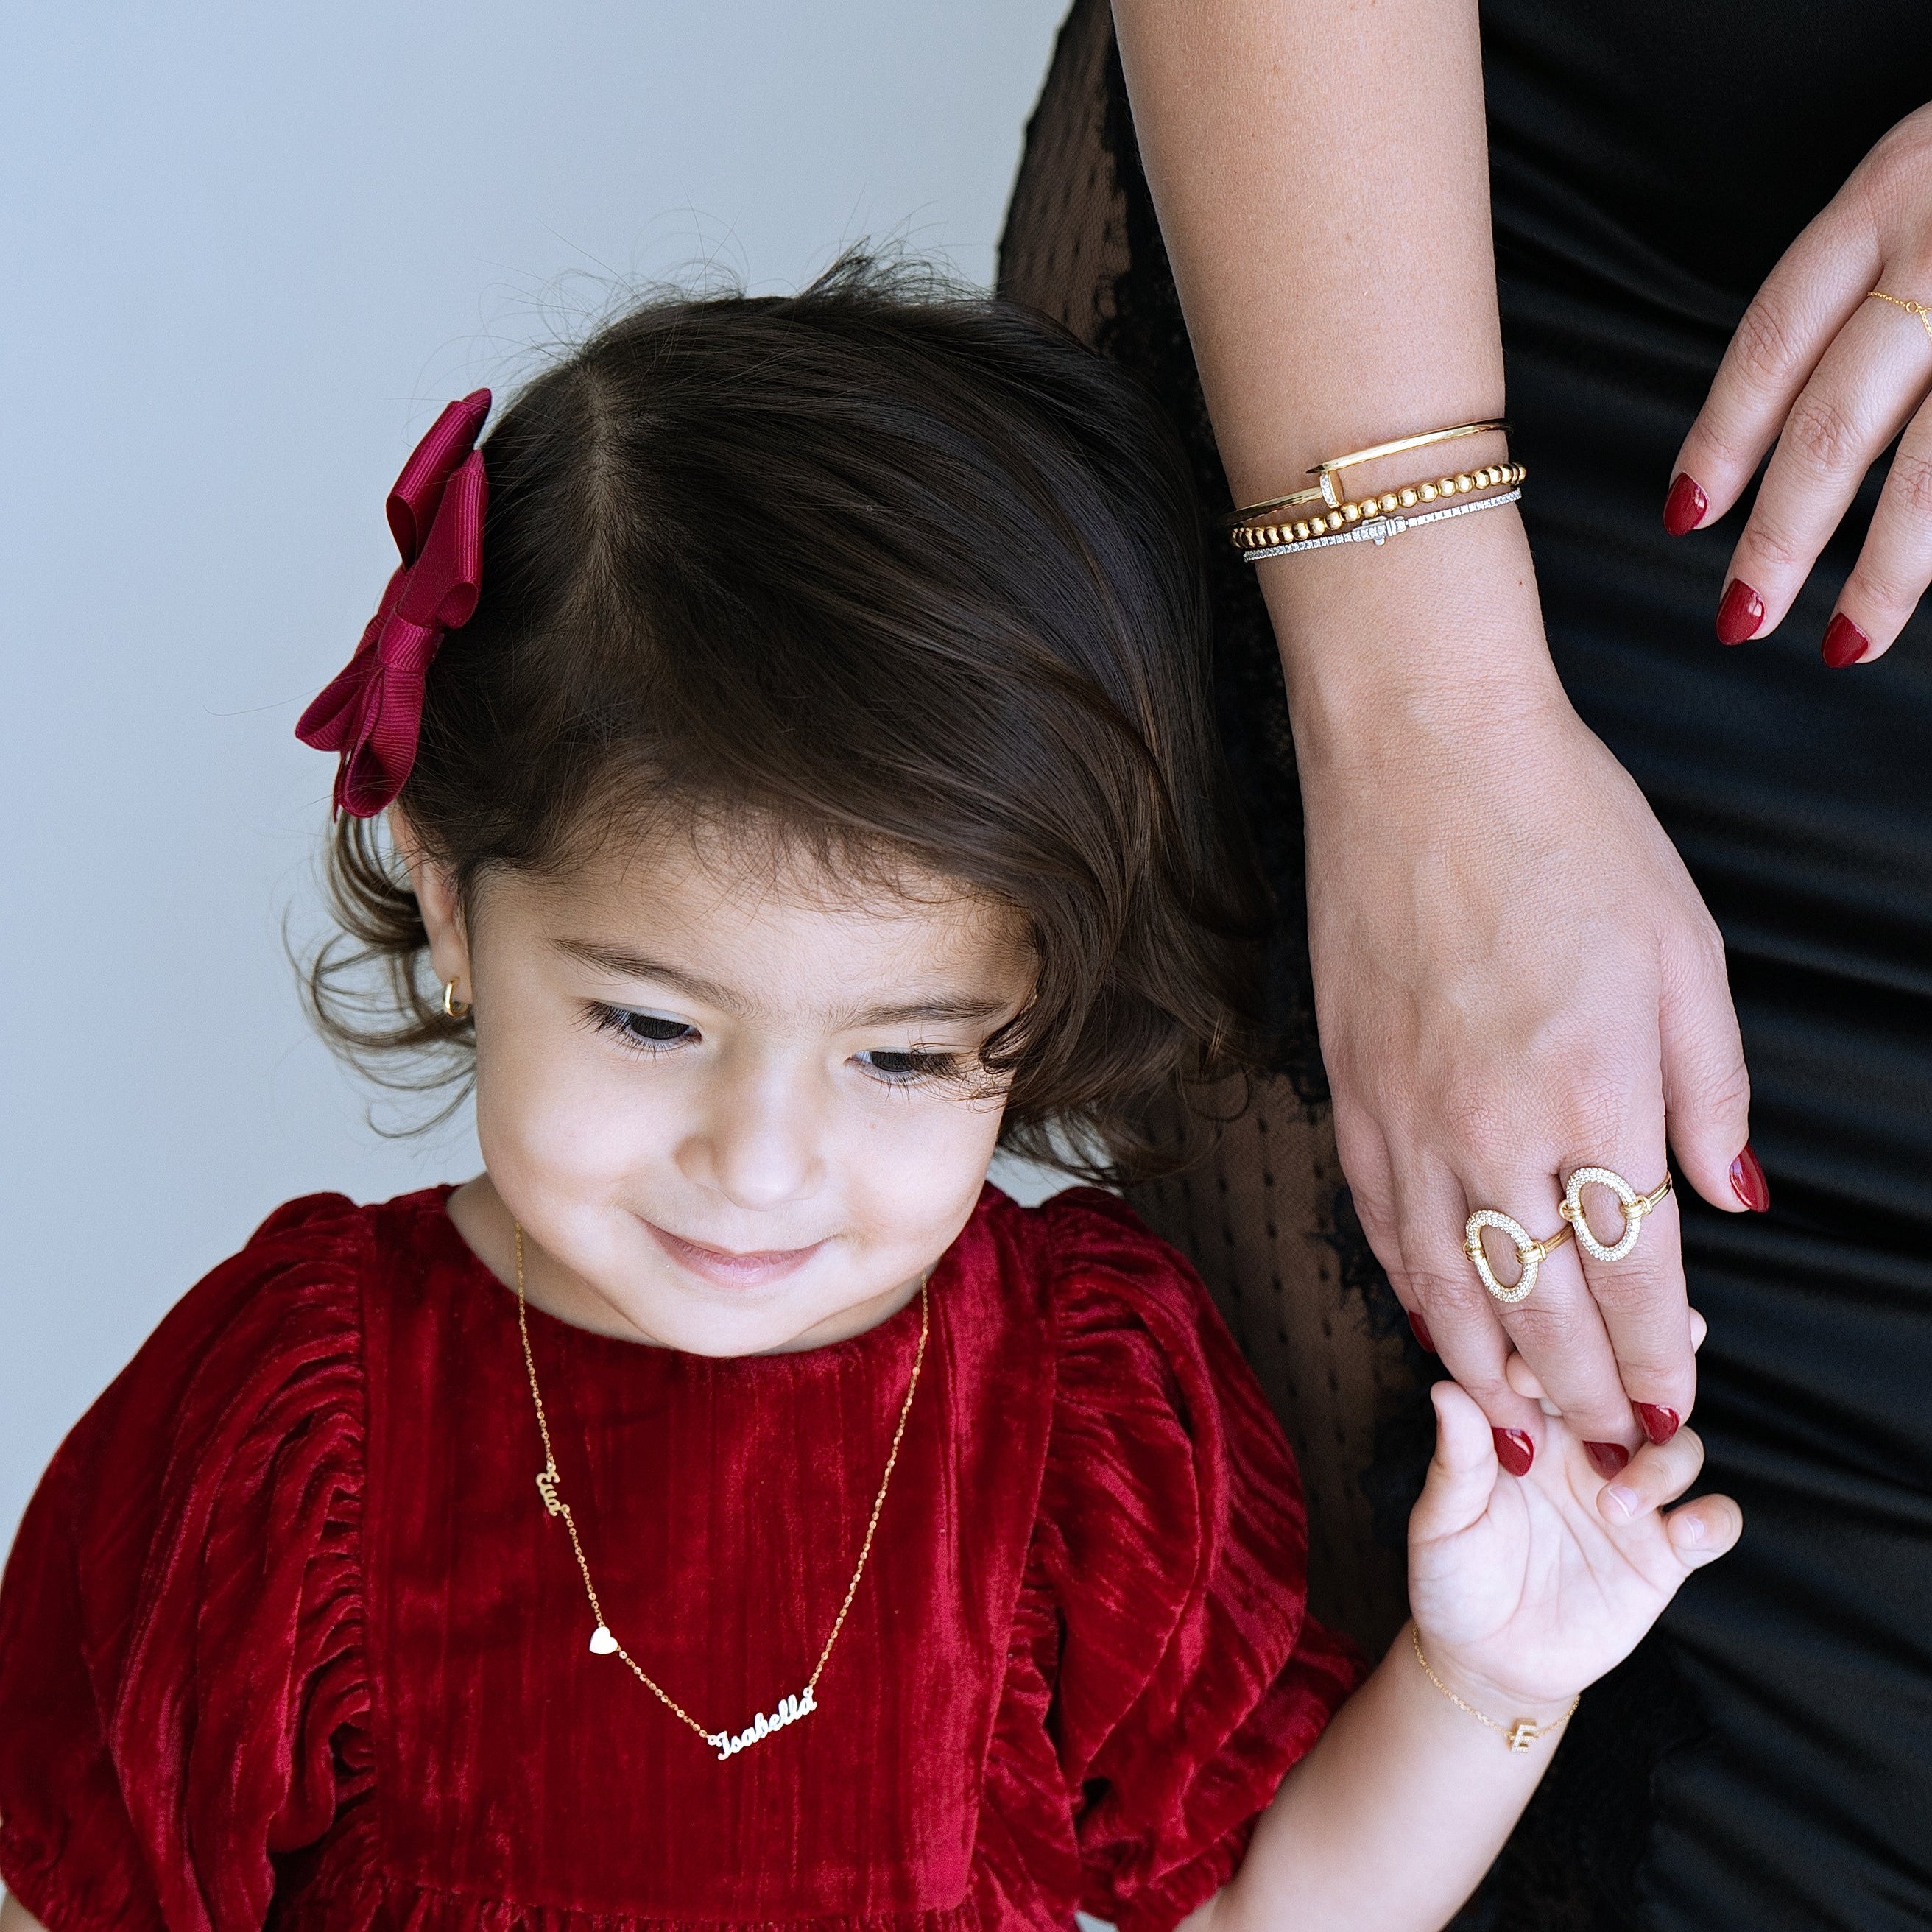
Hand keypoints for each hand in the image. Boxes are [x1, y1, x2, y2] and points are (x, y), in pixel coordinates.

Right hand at [1296, 613, 1755, 1457]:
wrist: (1422, 756)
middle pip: (1542, 1306)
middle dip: (1583, 1392)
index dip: (1659, 1356)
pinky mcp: (1348, 1091)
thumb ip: (1712, 1091)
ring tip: (1517, 1431)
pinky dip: (1410, 1290)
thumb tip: (1735, 1200)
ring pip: (1446, 1285)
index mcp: (1596, 1091)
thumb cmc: (1566, 832)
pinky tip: (1432, 1324)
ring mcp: (1407, 1115)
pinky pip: (1378, 1224)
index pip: (1637, 1274)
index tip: (1675, 1404)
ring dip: (1488, 1373)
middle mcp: (1493, 1126)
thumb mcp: (1685, 951)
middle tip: (1606, 1444)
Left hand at [1407, 1379, 1741, 1717]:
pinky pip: (1715, 1521)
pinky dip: (1715, 1518)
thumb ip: (1457, 1460)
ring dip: (1663, 1460)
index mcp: (1535, 1426)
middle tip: (1626, 1385)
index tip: (1525, 1373)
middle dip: (1644, 1371)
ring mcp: (1633, 1498)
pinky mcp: (1664, 1554)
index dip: (1554, 1354)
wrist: (1486, 1659)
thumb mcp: (1442, 1521)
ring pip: (1680, 1446)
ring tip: (1616, 1502)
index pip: (1560, 1365)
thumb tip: (1444, 1389)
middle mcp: (1591, 1450)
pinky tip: (1685, 1531)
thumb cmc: (1455, 1577)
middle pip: (1637, 1389)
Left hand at [1669, 100, 1931, 664]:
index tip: (1685, 516)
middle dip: (1782, 535)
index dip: (1722, 439)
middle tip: (1740, 617)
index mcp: (1887, 195)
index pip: (1773, 341)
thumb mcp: (1926, 174)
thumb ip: (1871, 277)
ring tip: (1846, 641)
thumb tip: (1800, 436)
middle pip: (1837, 420)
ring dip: (1889, 570)